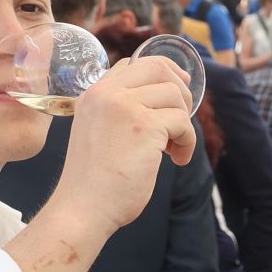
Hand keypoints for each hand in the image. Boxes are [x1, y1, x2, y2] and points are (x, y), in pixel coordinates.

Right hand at [49, 56, 197, 232]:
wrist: (83, 208)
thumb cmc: (94, 181)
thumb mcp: (98, 132)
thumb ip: (118, 113)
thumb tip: (161, 101)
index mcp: (93, 93)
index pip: (131, 63)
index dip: (160, 74)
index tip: (175, 92)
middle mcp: (106, 93)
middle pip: (158, 67)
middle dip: (180, 90)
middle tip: (182, 119)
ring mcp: (124, 107)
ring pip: (175, 96)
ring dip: (184, 123)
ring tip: (174, 149)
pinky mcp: (145, 126)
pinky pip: (183, 122)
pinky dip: (188, 142)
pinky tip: (177, 160)